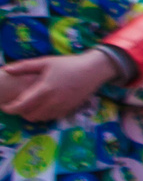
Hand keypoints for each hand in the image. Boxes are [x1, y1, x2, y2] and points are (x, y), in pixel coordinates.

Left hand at [0, 50, 119, 121]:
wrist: (94, 70)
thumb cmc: (68, 64)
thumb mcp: (46, 62)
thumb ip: (24, 66)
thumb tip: (6, 69)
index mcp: (45, 89)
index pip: (22, 105)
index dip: (10, 108)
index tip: (5, 106)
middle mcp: (53, 101)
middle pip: (30, 116)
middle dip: (21, 112)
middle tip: (18, 105)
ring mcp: (62, 107)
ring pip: (41, 119)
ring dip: (32, 114)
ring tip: (30, 106)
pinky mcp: (69, 110)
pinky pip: (52, 118)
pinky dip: (44, 115)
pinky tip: (44, 106)